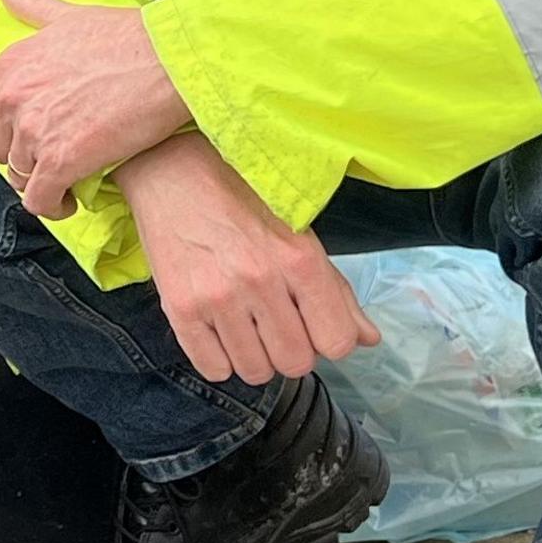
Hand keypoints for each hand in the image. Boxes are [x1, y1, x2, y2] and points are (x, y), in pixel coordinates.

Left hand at [0, 0, 190, 215]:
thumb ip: (32, 7)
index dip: (4, 132)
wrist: (168, 62)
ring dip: (41, 182)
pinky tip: (70, 202)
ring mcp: (35, 131)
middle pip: (1, 150)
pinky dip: (52, 206)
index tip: (28, 135)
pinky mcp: (61, 161)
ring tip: (66, 180)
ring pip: (20, 176)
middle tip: (54, 158)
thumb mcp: (71, 15)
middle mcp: (14, 98)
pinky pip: (40, 200)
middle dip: (24, 157)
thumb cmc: (128, 37)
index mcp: (10, 65)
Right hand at [111, 135, 381, 385]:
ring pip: (255, 371)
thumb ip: (337, 291)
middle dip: (292, 350)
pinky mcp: (179, 308)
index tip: (313, 325)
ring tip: (247, 326)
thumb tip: (368, 339)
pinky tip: (220, 331)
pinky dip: (221, 359)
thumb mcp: (300, 234)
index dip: (329, 340)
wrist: (173, 171)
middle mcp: (259, 281)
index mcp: (299, 259)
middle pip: (296, 363)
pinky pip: (213, 369)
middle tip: (277, 324)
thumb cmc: (243, 198)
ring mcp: (216, 297)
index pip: (336, 342)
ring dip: (256, 357)